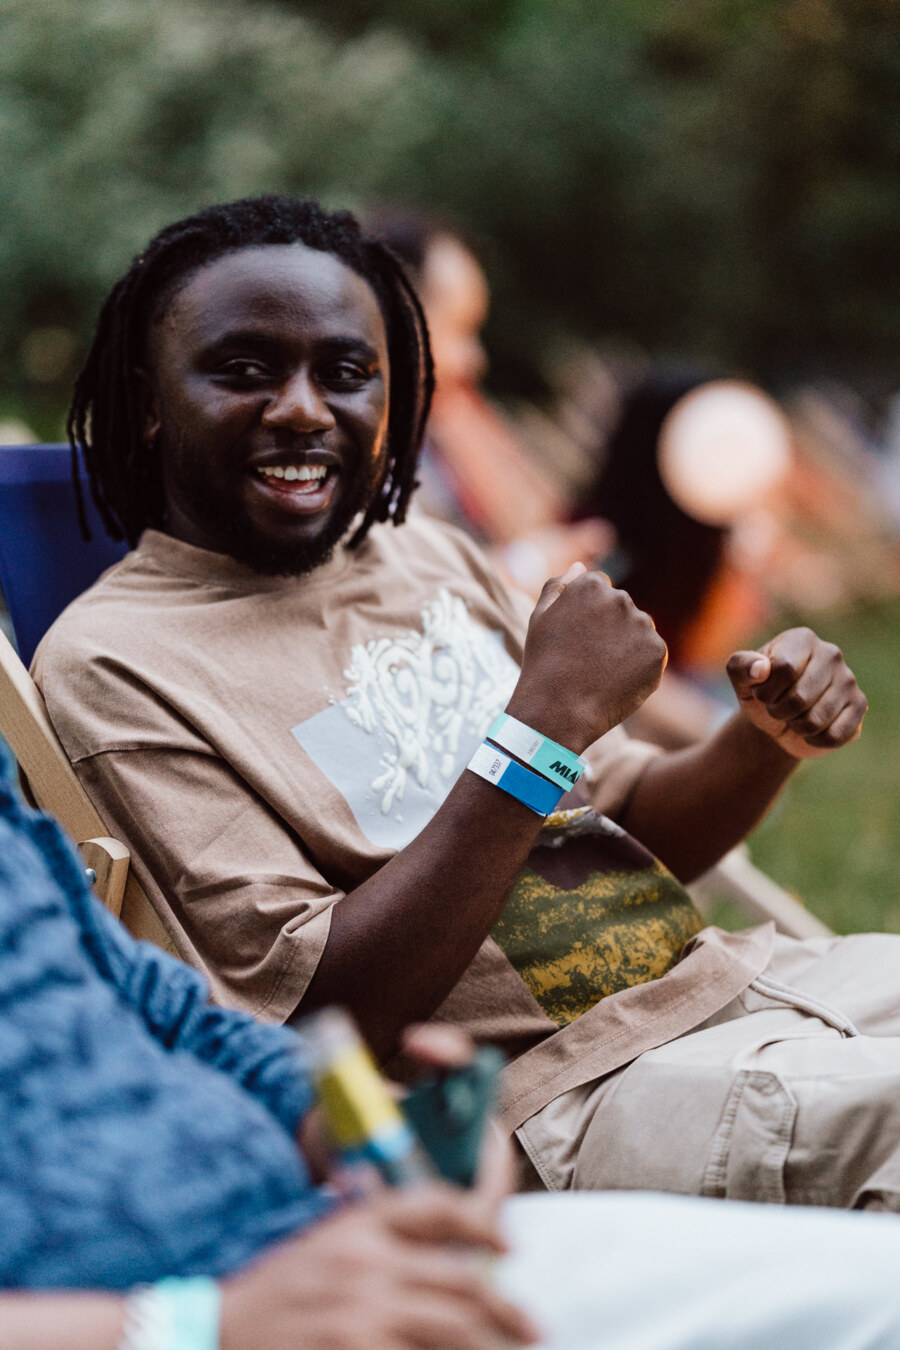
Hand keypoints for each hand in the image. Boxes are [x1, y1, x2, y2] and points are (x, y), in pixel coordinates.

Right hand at [220, 1186, 538, 1349]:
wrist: (215, 1336)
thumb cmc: (274, 1296)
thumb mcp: (323, 1246)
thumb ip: (375, 1238)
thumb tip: (442, 1248)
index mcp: (358, 1224)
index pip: (438, 1204)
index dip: (483, 1220)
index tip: (508, 1243)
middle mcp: (366, 1262)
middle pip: (461, 1278)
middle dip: (505, 1307)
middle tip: (531, 1327)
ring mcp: (361, 1313)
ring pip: (453, 1327)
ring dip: (487, 1343)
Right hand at [508, 562, 667, 751]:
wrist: (558, 710)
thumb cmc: (544, 664)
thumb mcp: (539, 618)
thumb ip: (559, 586)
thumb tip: (580, 567)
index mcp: (591, 585)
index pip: (600, 589)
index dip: (587, 616)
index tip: (576, 638)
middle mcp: (620, 599)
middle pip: (622, 608)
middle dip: (610, 628)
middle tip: (588, 658)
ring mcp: (641, 624)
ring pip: (639, 630)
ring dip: (627, 645)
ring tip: (602, 671)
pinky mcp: (657, 651)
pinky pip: (652, 653)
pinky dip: (640, 666)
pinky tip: (617, 681)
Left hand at [727, 627, 866, 759]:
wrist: (777, 718)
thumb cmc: (761, 691)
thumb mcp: (741, 680)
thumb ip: (740, 667)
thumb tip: (761, 669)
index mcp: (802, 639)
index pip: (784, 669)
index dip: (765, 690)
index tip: (761, 691)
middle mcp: (831, 654)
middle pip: (800, 697)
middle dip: (779, 710)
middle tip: (777, 706)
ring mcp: (848, 679)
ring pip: (816, 720)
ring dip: (796, 726)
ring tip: (794, 715)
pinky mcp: (858, 705)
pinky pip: (834, 735)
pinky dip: (815, 740)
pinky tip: (811, 729)